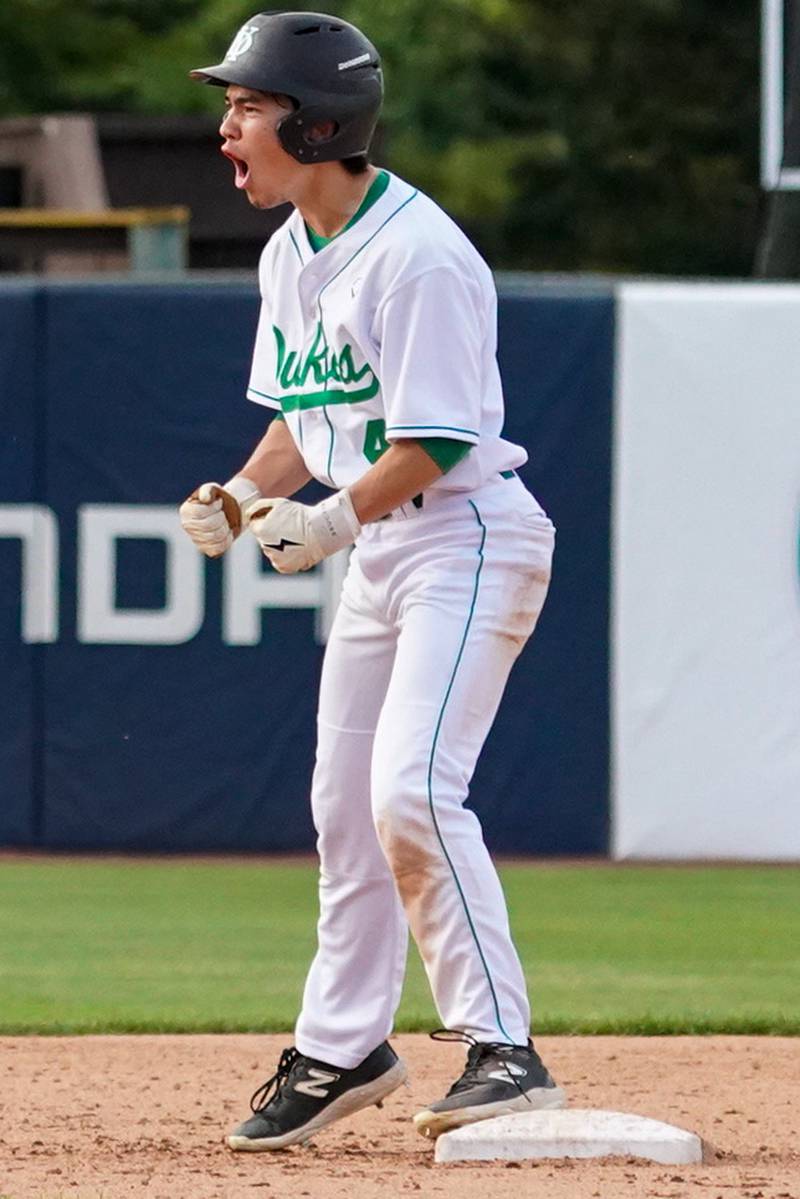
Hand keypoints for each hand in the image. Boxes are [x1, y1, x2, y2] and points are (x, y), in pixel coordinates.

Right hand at [179, 476, 259, 557]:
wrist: (229, 512)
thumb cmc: (219, 499)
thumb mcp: (213, 489)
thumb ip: (208, 490)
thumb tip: (205, 498)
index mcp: (186, 510)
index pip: (201, 512)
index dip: (215, 507)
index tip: (219, 503)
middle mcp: (187, 526)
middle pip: (209, 525)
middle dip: (222, 518)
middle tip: (223, 514)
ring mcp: (195, 539)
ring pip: (216, 536)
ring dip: (226, 528)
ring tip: (225, 522)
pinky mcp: (206, 549)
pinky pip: (219, 548)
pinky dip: (227, 539)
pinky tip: (227, 532)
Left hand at [246, 489, 360, 573]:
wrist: (321, 532)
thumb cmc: (300, 515)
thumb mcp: (278, 503)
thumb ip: (258, 506)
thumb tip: (246, 514)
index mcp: (261, 531)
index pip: (255, 525)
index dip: (266, 520)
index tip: (280, 519)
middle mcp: (265, 547)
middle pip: (263, 539)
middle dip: (271, 533)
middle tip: (289, 527)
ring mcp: (274, 559)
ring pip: (271, 550)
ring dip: (278, 545)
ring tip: (294, 538)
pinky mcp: (283, 568)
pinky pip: (279, 560)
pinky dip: (285, 556)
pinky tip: (296, 547)